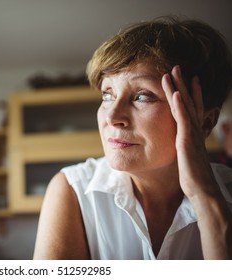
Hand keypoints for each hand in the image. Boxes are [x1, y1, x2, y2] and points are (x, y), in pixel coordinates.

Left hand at [161, 65, 218, 199]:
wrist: (202, 191)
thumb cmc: (194, 178)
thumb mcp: (187, 158)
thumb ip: (185, 148)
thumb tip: (180, 145)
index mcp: (192, 134)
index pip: (190, 109)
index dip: (188, 93)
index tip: (185, 80)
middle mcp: (193, 131)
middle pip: (188, 102)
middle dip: (183, 84)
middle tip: (176, 67)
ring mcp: (191, 135)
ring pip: (184, 107)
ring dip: (179, 88)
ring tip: (172, 72)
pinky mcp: (187, 142)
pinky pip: (184, 121)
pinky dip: (180, 106)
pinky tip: (176, 94)